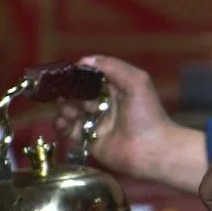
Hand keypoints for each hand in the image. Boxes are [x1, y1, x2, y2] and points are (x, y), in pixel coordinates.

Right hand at [54, 55, 206, 193]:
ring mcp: (96, 122)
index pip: (92, 77)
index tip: (68, 74)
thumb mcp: (136, 81)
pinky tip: (63, 121)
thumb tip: (84, 60)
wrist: (151, 150)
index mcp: (116, 88)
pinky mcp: (88, 140)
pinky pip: (68, 129)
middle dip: (69, 92)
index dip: (79, 75)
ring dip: (64, 107)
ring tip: (71, 111)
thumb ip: (112, 67)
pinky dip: (61, 124)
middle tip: (67, 94)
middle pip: (78, 93)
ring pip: (70, 110)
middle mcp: (105, 104)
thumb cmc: (147, 114)